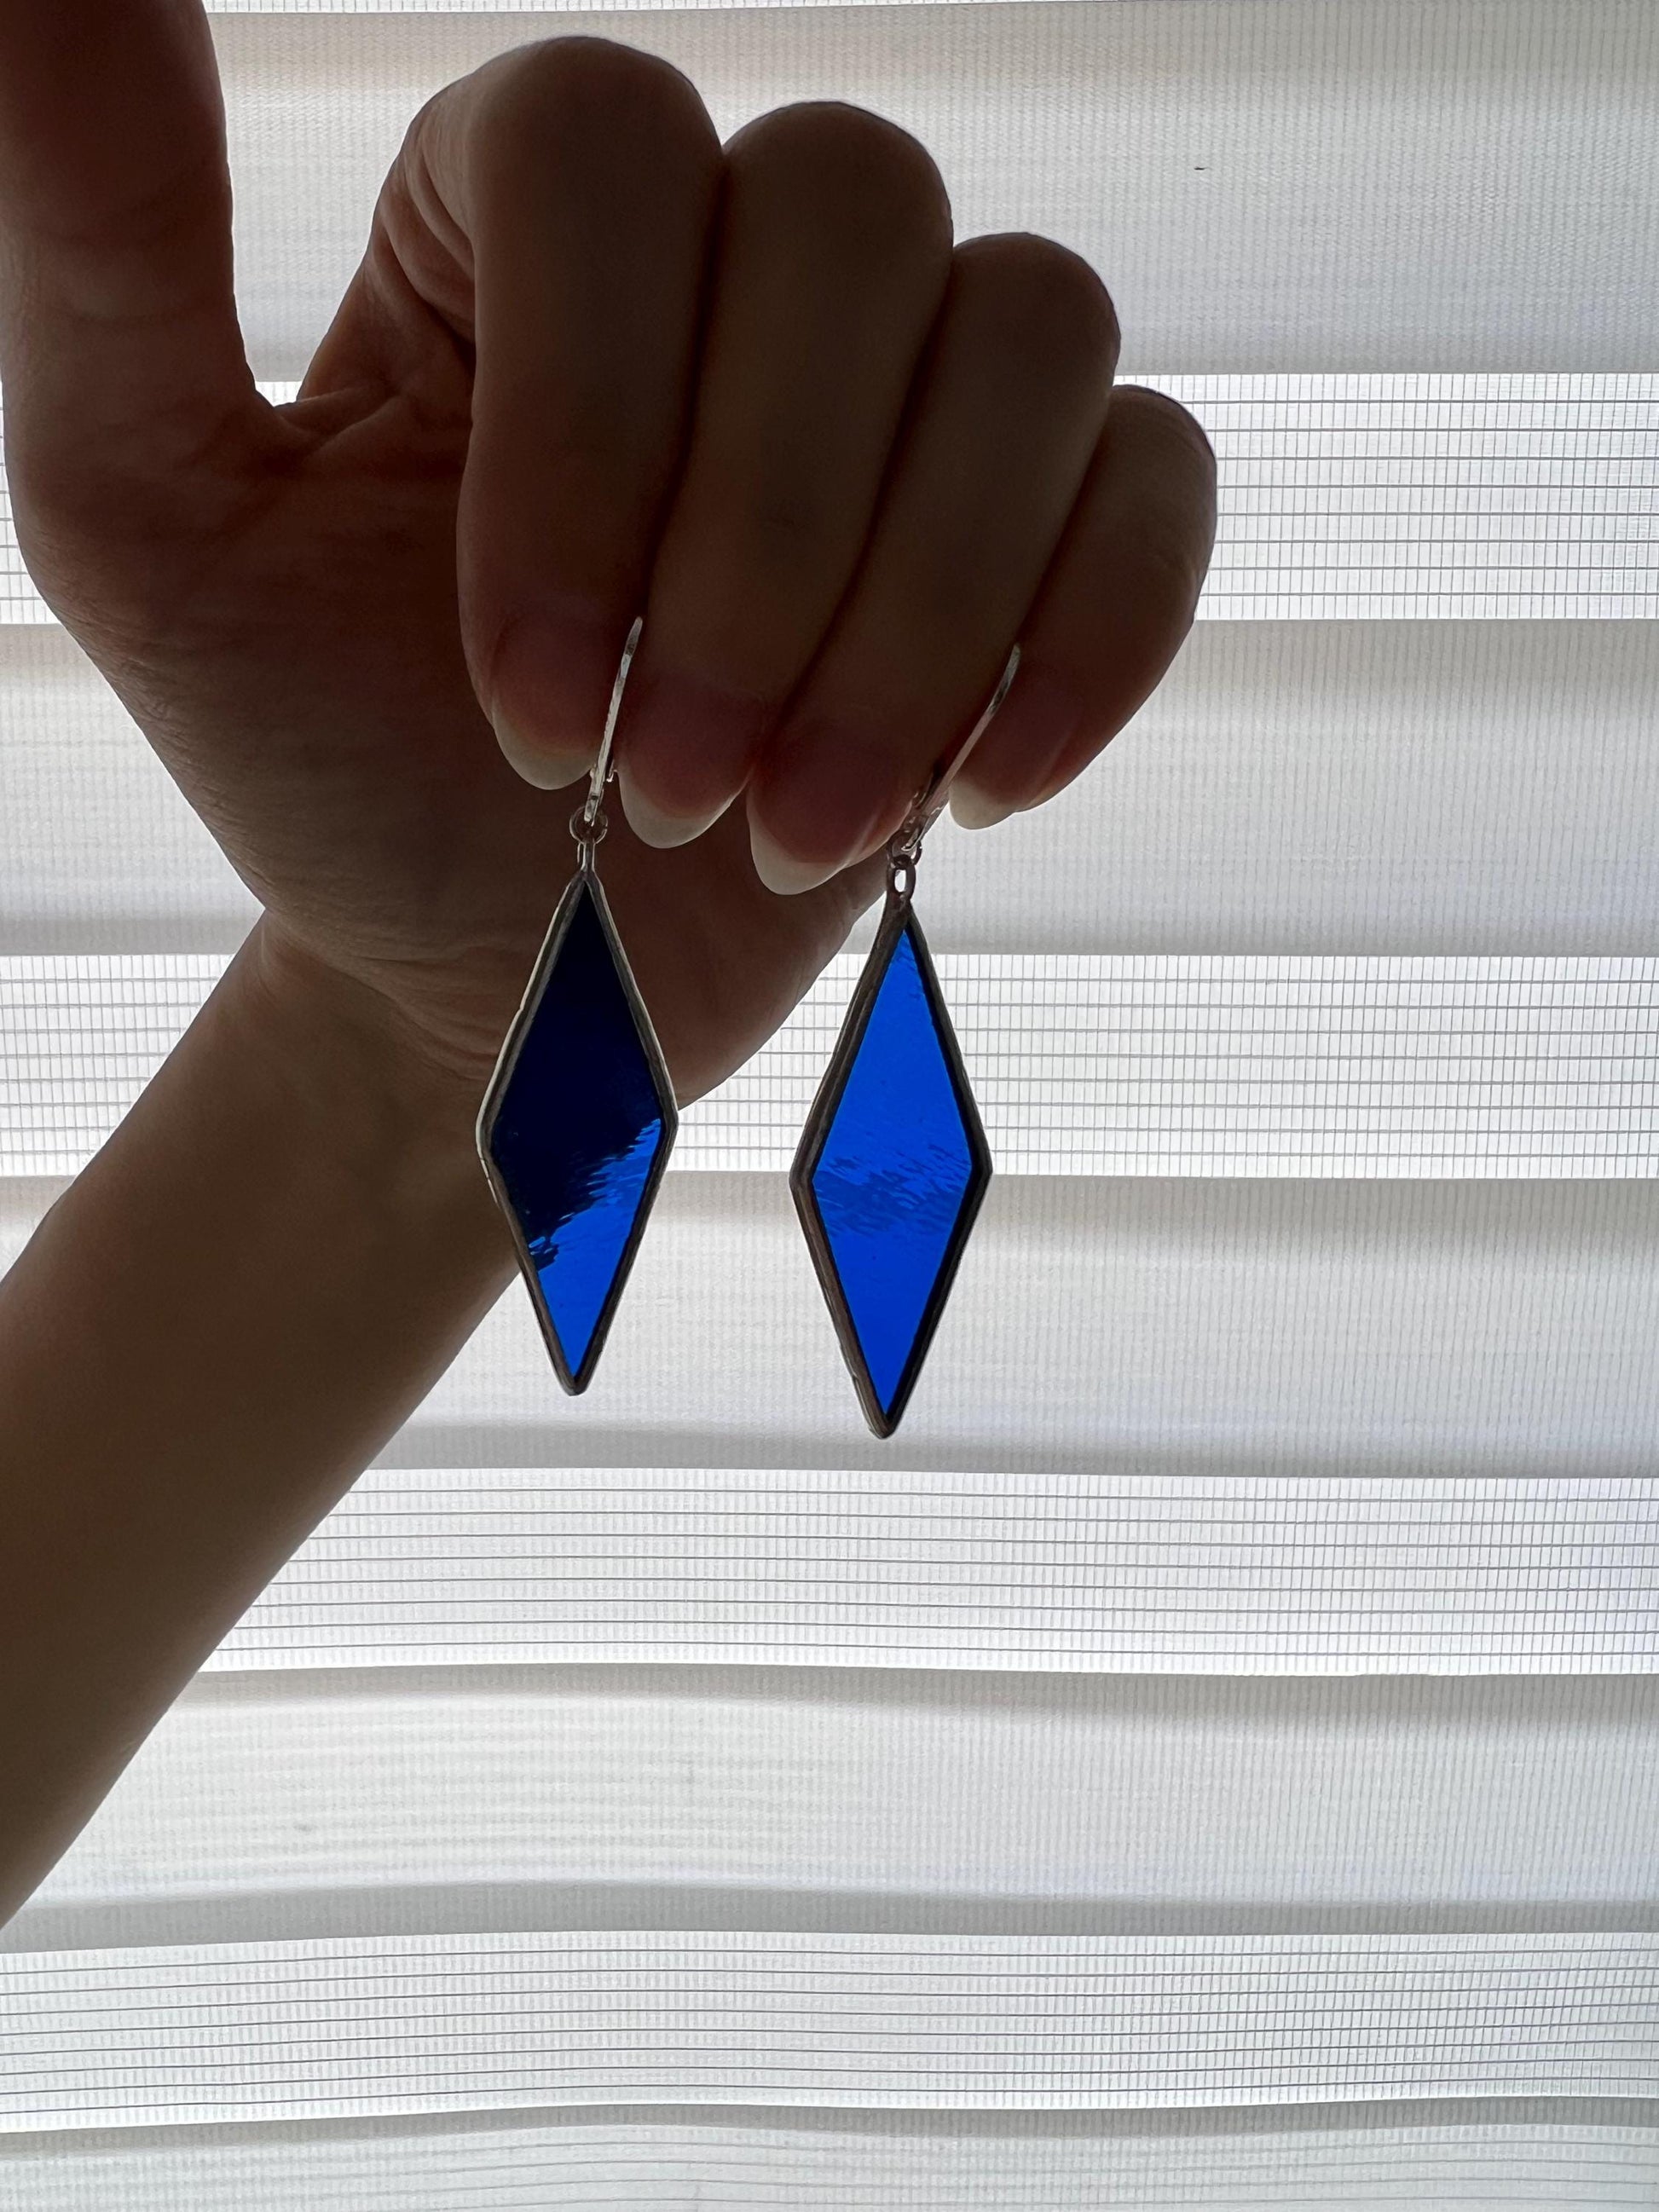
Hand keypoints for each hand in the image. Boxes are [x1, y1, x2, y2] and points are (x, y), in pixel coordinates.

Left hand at [0, 11, 1213, 1111]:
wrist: (503, 969)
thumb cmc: (327, 754)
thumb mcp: (155, 524)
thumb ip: (105, 247)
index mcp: (525, 218)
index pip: (616, 153)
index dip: (591, 428)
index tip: (525, 694)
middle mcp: (739, 263)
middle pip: (854, 220)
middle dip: (760, 555)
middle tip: (661, 789)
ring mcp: (915, 391)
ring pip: (1030, 336)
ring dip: (916, 623)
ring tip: (784, 828)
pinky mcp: (1049, 527)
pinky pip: (1157, 483)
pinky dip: (1089, 641)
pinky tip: (969, 791)